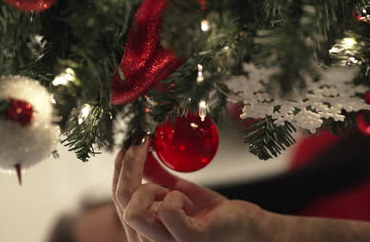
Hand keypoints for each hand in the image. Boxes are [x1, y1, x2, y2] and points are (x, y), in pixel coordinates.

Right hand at [112, 134, 272, 241]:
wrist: (250, 228)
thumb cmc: (215, 215)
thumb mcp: (179, 192)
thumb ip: (157, 177)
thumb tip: (138, 151)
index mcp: (145, 232)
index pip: (119, 198)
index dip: (120, 166)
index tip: (131, 141)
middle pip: (122, 199)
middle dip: (129, 163)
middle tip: (143, 139)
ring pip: (134, 209)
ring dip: (155, 189)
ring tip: (179, 192)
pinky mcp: (191, 240)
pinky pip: (167, 210)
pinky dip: (178, 197)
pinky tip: (191, 203)